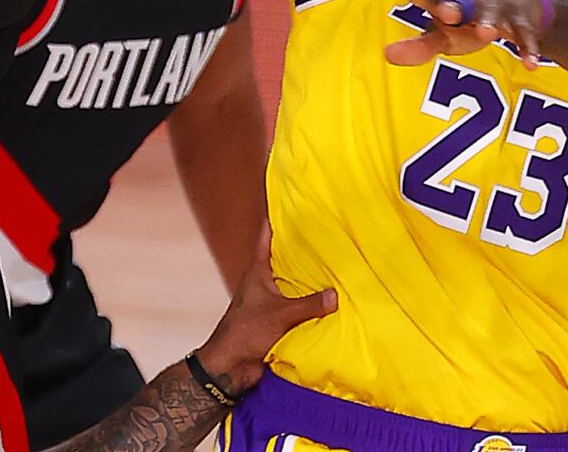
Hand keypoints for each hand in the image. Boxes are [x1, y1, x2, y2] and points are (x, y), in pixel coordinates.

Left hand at [194, 224, 335, 394]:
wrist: (231, 366)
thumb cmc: (246, 331)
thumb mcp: (280, 315)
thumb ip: (308, 305)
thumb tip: (336, 295)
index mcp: (258, 271)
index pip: (265, 237)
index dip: (276, 219)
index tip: (289, 203)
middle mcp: (263, 282)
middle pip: (283, 259)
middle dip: (301, 249)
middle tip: (325, 233)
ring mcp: (269, 301)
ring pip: (292, 283)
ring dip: (308, 279)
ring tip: (334, 265)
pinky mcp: (276, 320)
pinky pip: (297, 307)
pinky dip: (310, 303)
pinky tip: (330, 301)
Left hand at [384, 0, 552, 69]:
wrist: (518, 0)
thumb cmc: (469, 19)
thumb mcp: (444, 33)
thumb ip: (418, 45)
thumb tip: (386, 54)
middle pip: (462, 1)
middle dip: (454, 6)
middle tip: (445, 12)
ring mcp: (499, 9)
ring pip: (494, 15)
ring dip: (490, 23)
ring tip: (487, 33)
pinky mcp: (522, 23)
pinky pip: (525, 37)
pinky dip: (527, 49)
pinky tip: (529, 64)